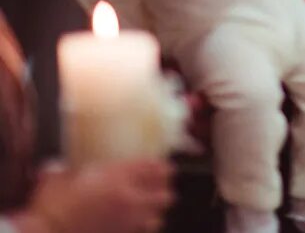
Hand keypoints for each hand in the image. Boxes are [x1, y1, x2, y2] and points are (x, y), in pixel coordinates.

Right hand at [26, 159, 174, 232]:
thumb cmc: (52, 205)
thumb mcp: (56, 180)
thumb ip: (61, 170)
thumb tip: (54, 166)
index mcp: (118, 177)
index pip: (153, 168)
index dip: (161, 167)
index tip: (164, 166)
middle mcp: (130, 198)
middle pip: (164, 195)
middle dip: (163, 191)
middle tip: (158, 188)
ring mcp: (128, 221)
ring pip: (158, 217)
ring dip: (155, 212)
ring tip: (149, 209)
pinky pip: (143, 232)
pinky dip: (143, 228)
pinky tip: (138, 226)